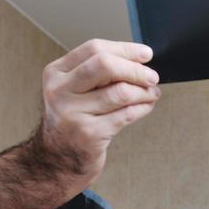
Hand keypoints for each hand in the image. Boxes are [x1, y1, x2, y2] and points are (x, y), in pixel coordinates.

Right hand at [37, 39, 159, 180]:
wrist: (57, 160)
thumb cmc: (74, 120)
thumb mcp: (75, 91)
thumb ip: (99, 74)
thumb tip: (140, 61)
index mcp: (56, 73)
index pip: (95, 49)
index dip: (125, 49)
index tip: (146, 54)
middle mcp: (60, 91)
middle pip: (105, 65)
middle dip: (135, 69)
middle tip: (152, 77)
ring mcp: (73, 113)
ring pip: (119, 92)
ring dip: (143, 92)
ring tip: (152, 93)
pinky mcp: (89, 134)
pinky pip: (125, 115)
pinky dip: (142, 108)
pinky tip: (146, 106)